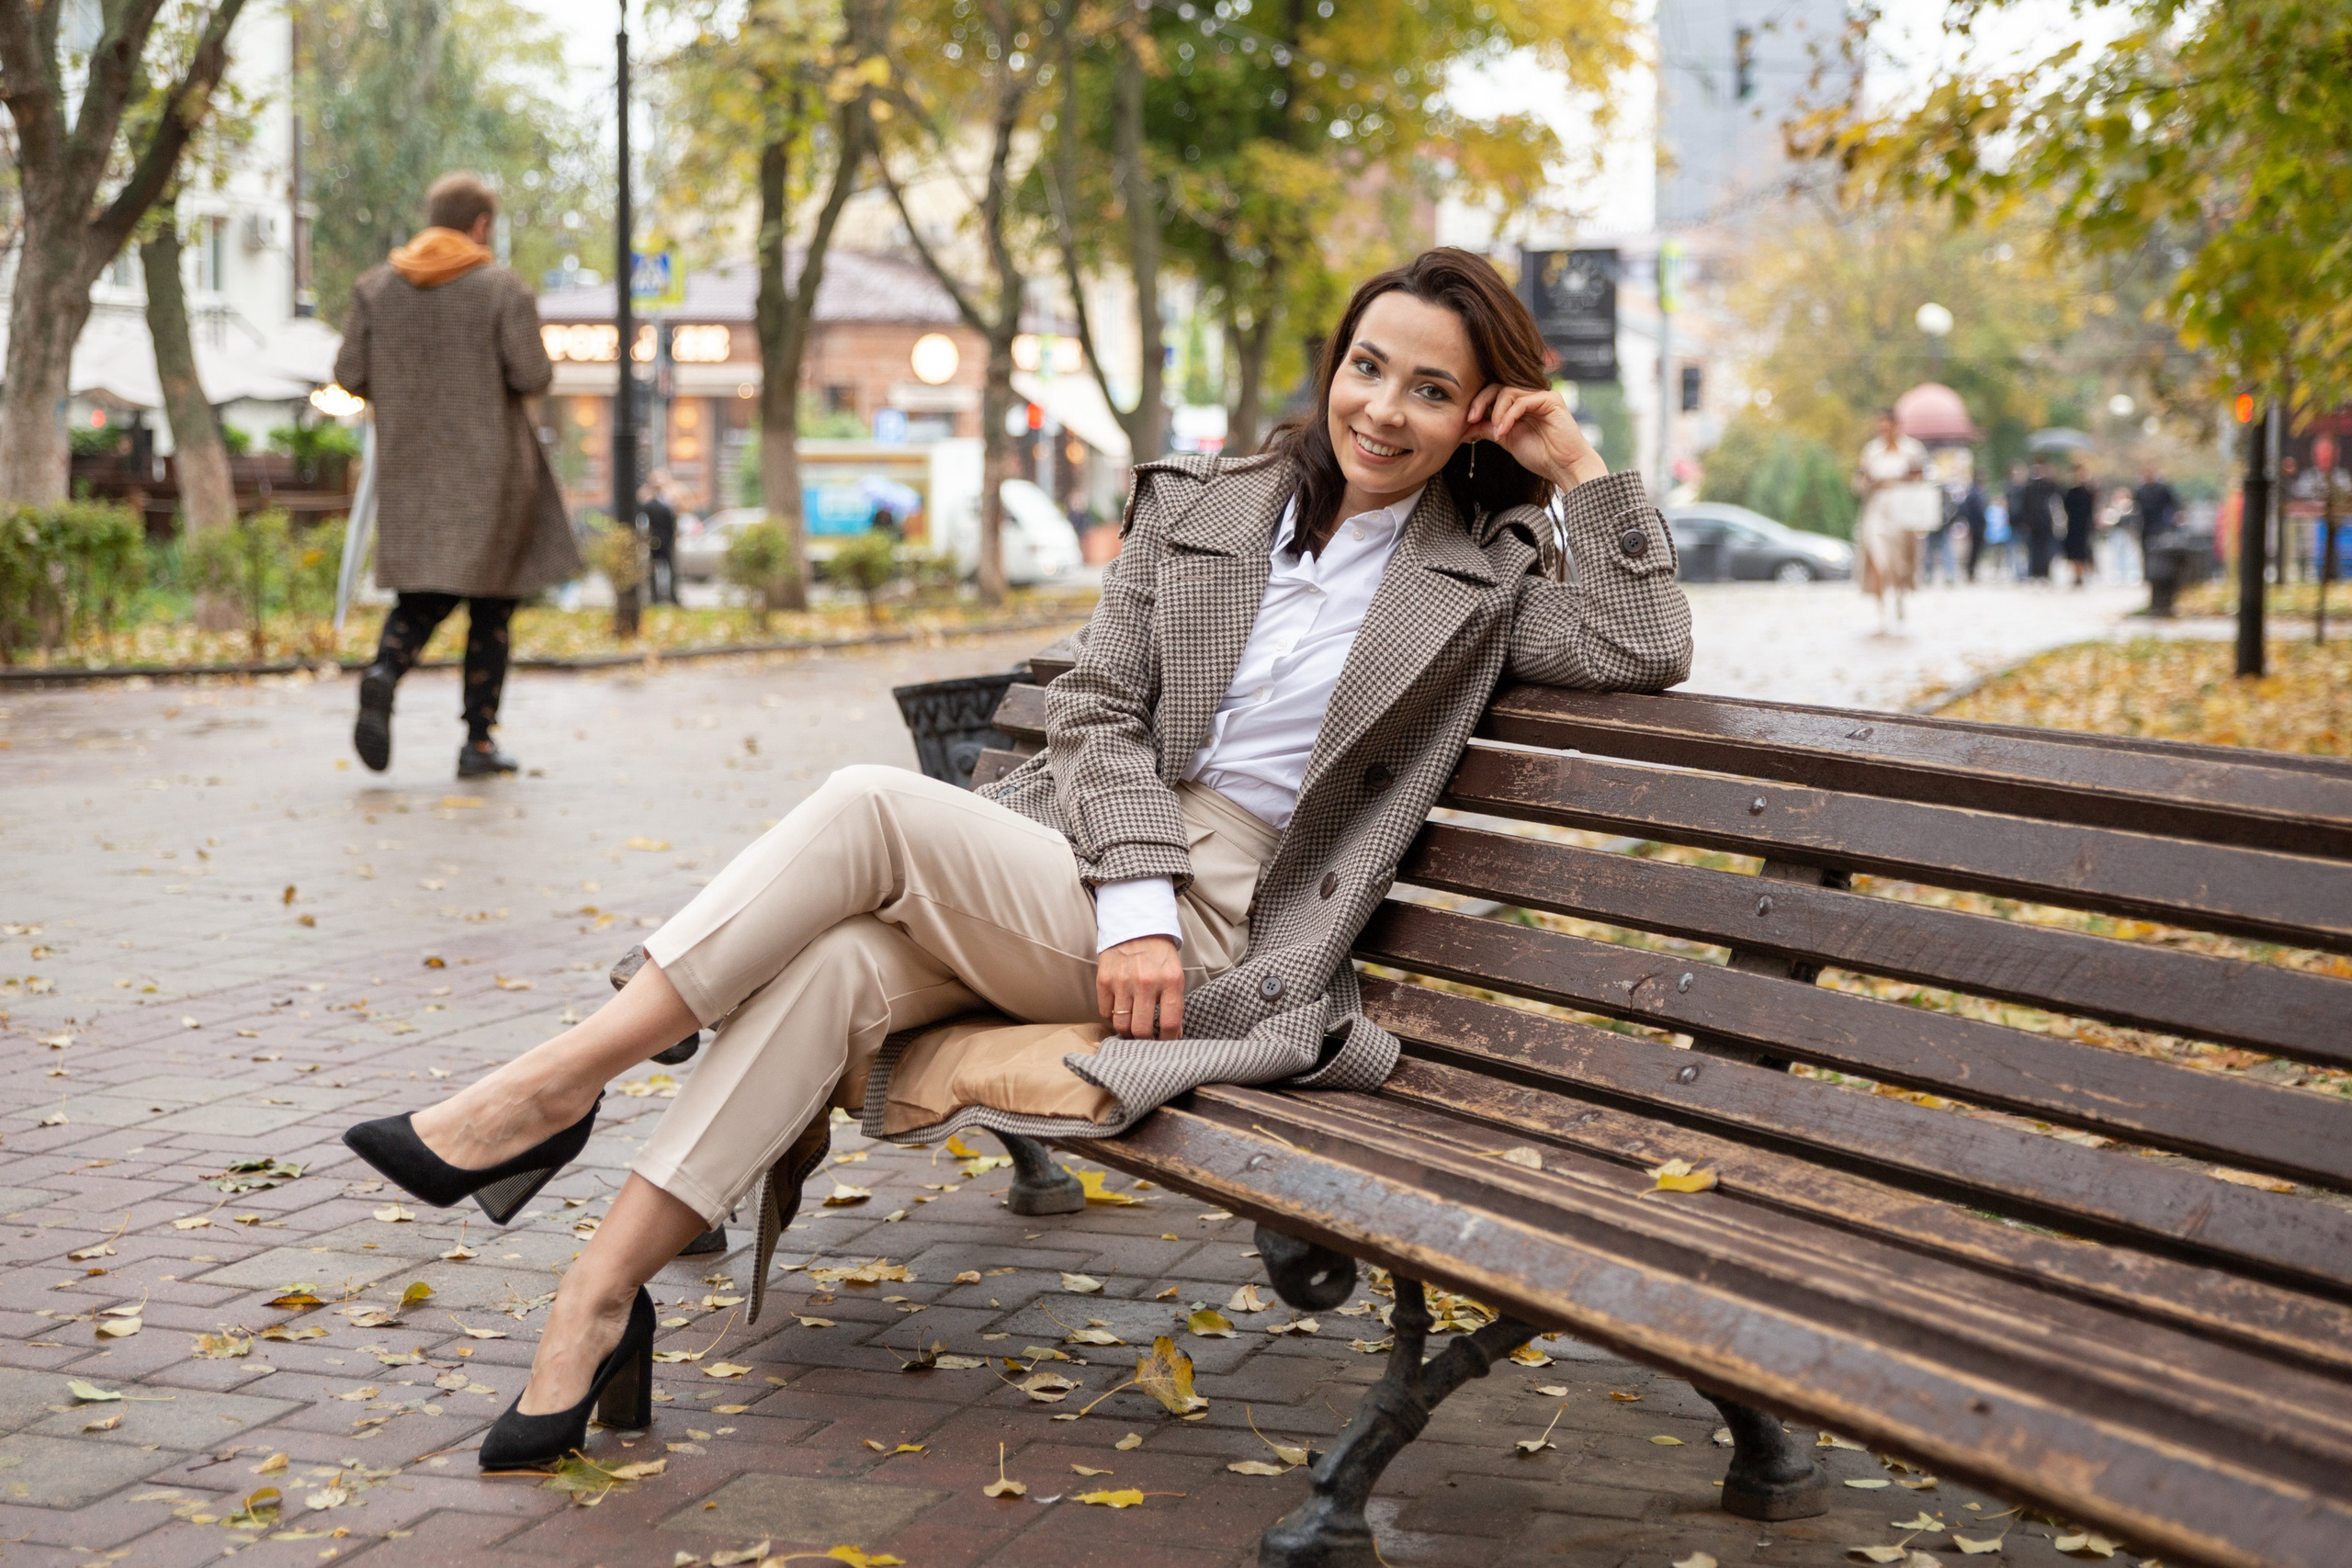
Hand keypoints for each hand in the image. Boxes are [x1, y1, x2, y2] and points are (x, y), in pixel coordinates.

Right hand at [1097, 935, 1184, 1039]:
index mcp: (1170, 981)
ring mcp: (1123, 981)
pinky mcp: (1104, 980)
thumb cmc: (1159, 954)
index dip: (1168, 1040)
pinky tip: (1120, 1010)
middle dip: (1146, 1040)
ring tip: (1132, 1027)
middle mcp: (1146, 982)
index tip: (1166, 1042)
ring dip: (1127, 1031)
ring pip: (1122, 1025)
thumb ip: (1175, 1003)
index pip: (1170, 1024)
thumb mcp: (1175, 974)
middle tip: (1147, 1039)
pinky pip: (1105, 1012)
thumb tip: (1173, 1034)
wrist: (1136, 924)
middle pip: (1142, 1030)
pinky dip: (1112, 1016)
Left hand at [1464, 385, 1608, 491]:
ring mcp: (1540, 396)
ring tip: (1495, 432)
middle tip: (1470, 418)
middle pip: (1497, 387)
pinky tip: (1503, 431)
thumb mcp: (1507, 440)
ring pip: (1508, 391)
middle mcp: (1529, 396)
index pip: (1492, 394)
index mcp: (1518, 405)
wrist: (1564, 467)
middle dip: (1480, 401)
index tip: (1465, 422)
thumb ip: (1488, 429)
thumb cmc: (1541, 456)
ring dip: (1496, 412)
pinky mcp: (1550, 399)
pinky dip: (1508, 416)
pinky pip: (1522, 401)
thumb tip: (1464, 427)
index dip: (1477, 404)